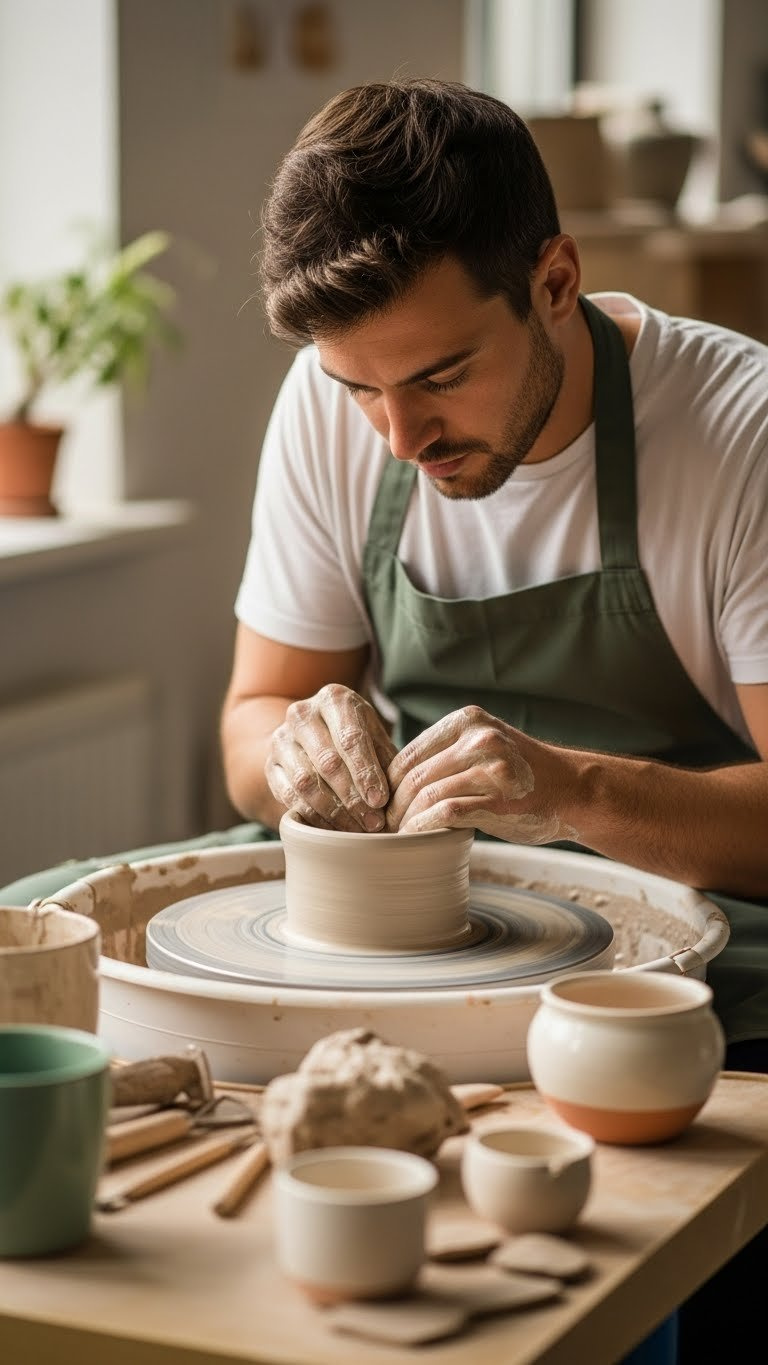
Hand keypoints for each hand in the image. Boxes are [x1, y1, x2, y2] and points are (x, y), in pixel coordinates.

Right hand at [266, 684, 397, 831]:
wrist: (310, 735)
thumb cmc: (353, 736)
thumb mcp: (374, 737)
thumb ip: (386, 760)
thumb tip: (398, 793)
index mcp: (334, 699)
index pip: (350, 737)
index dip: (366, 772)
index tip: (380, 801)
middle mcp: (302, 714)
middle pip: (327, 761)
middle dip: (352, 797)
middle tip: (372, 823)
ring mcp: (281, 739)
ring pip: (305, 781)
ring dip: (333, 811)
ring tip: (355, 829)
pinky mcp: (270, 766)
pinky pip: (289, 795)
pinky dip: (312, 816)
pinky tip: (332, 828)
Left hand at [385, 706, 579, 843]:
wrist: (573, 791)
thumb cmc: (522, 775)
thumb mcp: (485, 746)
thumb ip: (447, 753)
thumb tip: (393, 780)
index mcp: (468, 721)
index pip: (410, 753)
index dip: (388, 783)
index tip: (381, 805)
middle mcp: (479, 739)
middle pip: (414, 776)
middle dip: (391, 805)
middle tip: (381, 827)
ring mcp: (490, 768)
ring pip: (426, 794)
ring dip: (405, 820)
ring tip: (395, 836)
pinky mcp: (498, 799)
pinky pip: (445, 813)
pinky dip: (423, 828)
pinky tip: (415, 840)